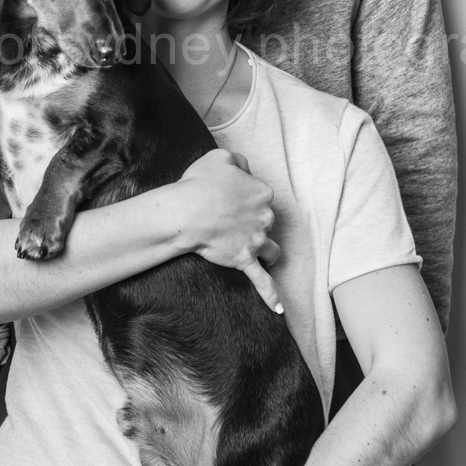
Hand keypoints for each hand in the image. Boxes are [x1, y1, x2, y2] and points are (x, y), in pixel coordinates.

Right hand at [177, 150, 281, 311]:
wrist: (187, 212)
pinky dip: (271, 295)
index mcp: (262, 192)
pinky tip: (278, 309)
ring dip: (265, 249)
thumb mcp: (221, 157)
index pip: (261, 194)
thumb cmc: (200, 183)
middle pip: (266, 221)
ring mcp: (256, 241)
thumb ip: (239, 161)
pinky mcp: (245, 260)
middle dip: (252, 221)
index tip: (228, 196)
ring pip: (271, 249)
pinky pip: (263, 281)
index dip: (245, 196)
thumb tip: (245, 168)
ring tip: (256, 250)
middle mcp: (265, 217)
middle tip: (228, 219)